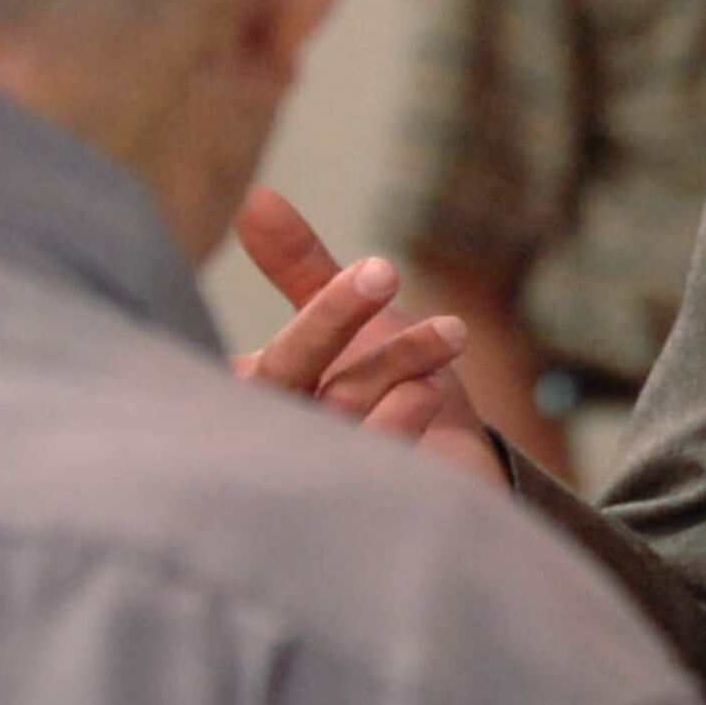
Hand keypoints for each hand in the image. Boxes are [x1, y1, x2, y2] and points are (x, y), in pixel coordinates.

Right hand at [232, 187, 501, 483]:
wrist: (447, 469)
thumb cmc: (386, 386)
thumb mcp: (347, 317)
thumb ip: (299, 265)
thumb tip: (253, 195)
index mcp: (256, 390)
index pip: (269, 351)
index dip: (321, 315)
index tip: (376, 269)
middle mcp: (267, 438)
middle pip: (285, 381)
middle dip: (334, 321)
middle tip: (385, 272)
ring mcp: (308, 478)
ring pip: (337, 413)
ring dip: (393, 363)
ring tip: (451, 333)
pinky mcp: (350, 509)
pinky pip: (365, 465)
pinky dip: (397, 423)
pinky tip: (429, 393)